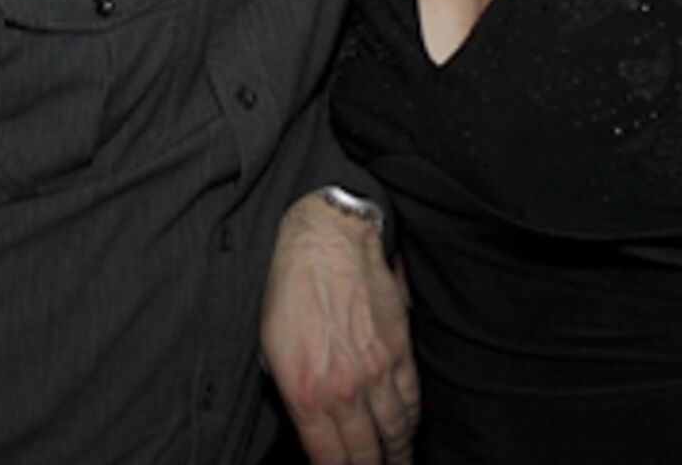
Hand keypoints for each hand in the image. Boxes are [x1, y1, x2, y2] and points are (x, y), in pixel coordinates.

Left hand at [262, 193, 418, 463]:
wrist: (327, 240)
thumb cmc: (289, 289)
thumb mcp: (269, 346)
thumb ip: (289, 391)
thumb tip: (306, 418)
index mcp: (307, 394)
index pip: (330, 458)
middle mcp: (346, 389)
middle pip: (366, 452)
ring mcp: (377, 371)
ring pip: (396, 430)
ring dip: (398, 454)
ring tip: (398, 464)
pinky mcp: (400, 349)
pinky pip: (412, 398)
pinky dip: (412, 422)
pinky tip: (409, 431)